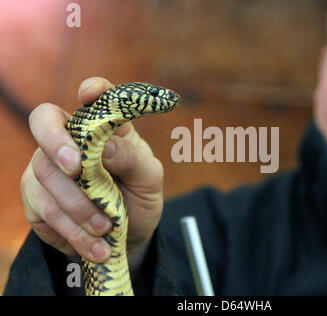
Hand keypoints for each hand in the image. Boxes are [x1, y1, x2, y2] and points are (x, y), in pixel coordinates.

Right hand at [21, 77, 163, 267]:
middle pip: (45, 122)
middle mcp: (72, 141)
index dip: (92, 90)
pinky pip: (44, 210)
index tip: (90, 93)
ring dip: (79, 206)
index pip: (96, 99)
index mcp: (106, 128)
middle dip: (57, 141)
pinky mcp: (37, 199)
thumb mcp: (149, 179)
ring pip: (46, 175)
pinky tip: (94, 245)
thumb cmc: (139, 197)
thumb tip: (104, 146)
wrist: (126, 238)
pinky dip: (72, 231)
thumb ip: (132, 158)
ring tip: (107, 228)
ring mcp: (49, 167)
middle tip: (76, 167)